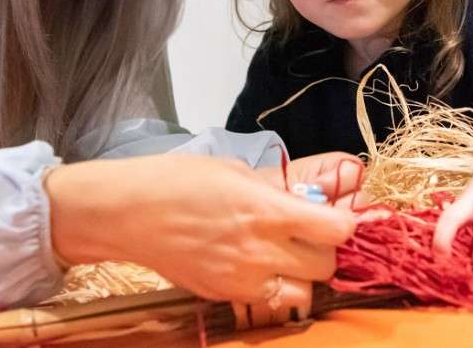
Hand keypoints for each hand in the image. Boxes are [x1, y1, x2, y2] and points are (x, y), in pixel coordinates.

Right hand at [45, 153, 355, 307]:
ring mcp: (242, 278)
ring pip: (303, 292)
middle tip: (310, 236)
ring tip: (285, 256)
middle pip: (326, 265)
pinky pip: (268, 301)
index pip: (336, 229)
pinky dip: (273, 288)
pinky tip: (257, 267)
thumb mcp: (235, 171)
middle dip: (325, 250)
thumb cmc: (178, 179)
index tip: (336, 218)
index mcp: (267, 209)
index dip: (344, 224)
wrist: (128, 213)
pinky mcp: (224, 295)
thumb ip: (275, 193)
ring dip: (302, 275)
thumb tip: (304, 204)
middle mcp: (261, 249)